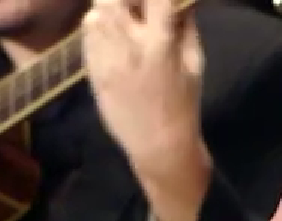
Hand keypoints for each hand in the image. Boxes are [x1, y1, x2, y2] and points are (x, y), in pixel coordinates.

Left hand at [82, 0, 213, 220]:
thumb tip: (184, 0)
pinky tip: (111, 36)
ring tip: (123, 19)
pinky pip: (87, 38)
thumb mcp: (195, 63)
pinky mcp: (93, 73)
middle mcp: (129, 47)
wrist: (158, 145)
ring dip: (109, 10)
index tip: (157, 1)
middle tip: (135, 6)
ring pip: (94, 14)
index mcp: (159, 44)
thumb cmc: (183, 104)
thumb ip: (187, 26)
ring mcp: (106, 60)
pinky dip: (97, 28)